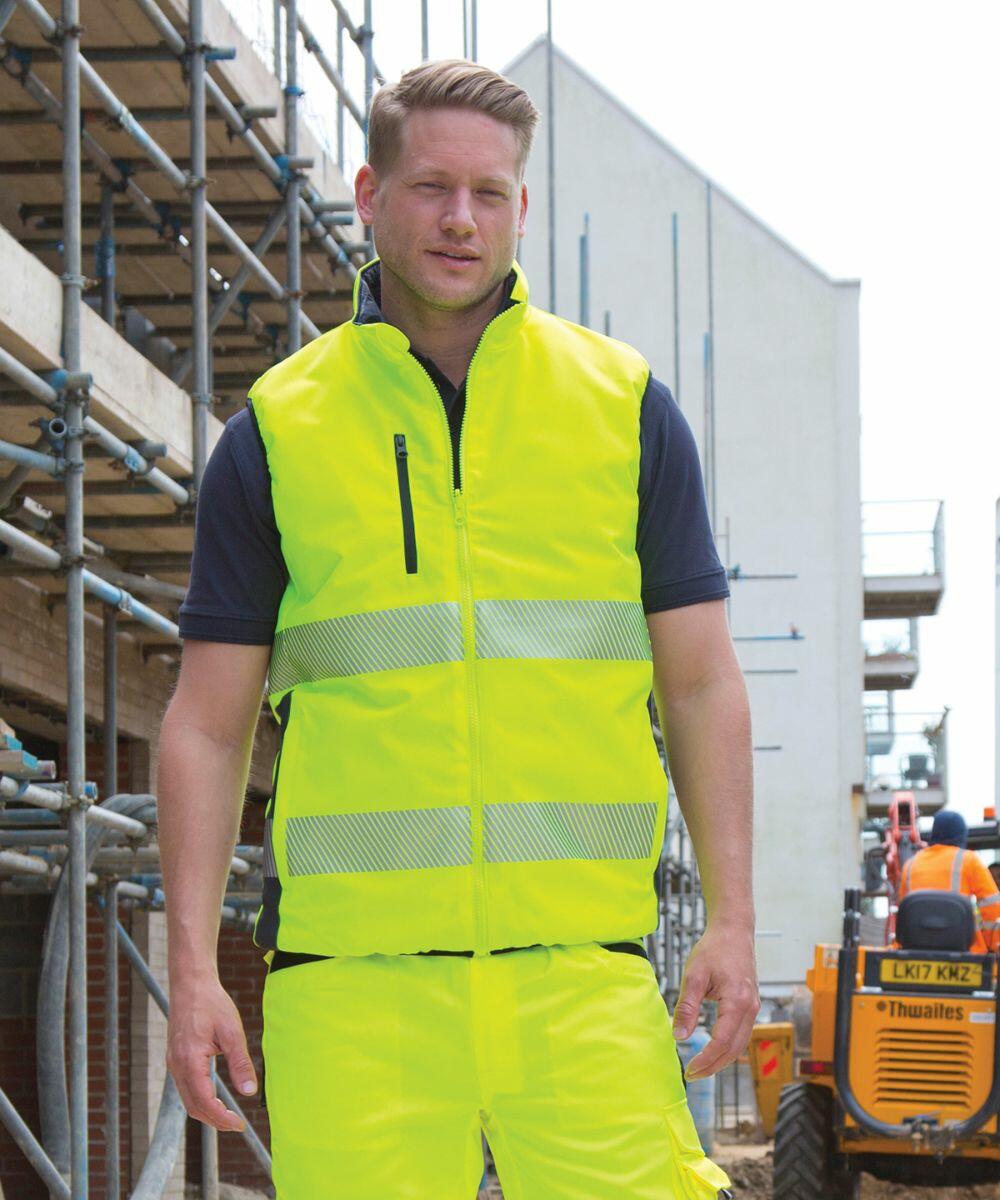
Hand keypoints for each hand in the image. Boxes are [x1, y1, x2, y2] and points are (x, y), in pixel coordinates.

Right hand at [166, 976, 257, 1131]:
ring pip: (187, 1099)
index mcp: (190, 1060)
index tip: (239, 1125)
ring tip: (228, 1115)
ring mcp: (173, 1063)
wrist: (191, 984)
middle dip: (214, 1120)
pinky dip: (199, 1098)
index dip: (221, 1118)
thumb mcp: (232, 1031)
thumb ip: (240, 1063)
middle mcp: (177, 1065)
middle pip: (193, 1107)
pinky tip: (215, 1097)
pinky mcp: (175, 1059)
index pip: (204, 1102)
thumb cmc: (212, 1003)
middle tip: (237, 1124)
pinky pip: (185, 1088)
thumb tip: (249, 1092)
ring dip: (206, 1111)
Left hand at [672, 920, 758, 1078]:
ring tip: (699, 1067)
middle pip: (734, 1049)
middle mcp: (750, 1008)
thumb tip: (678, 1036)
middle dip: (713, 1066)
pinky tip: (712, 1049)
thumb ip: (687, 1007)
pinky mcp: (750, 1005)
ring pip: (740, 1044)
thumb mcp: (694, 976)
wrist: (733, 930)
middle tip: (691, 1075)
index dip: (706, 1060)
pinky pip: (741, 1033)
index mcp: (737, 1001)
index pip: (722, 1042)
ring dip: (721, 1059)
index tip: (689, 1070)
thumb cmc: (714, 949)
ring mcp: (753, 1007)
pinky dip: (728, 1047)